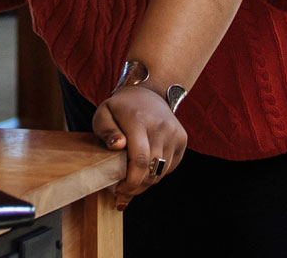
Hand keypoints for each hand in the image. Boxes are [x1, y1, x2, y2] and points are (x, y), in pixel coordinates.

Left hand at [93, 86, 187, 209]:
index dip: (131, 181)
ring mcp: (175, 134)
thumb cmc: (120, 108)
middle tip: (122, 192)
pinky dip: (157, 173)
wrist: (148, 93)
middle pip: (151, 170)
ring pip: (161, 172)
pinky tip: (145, 168)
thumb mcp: (103, 114)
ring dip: (147, 181)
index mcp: (138, 121)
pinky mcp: (182, 140)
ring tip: (132, 180)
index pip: (139, 159)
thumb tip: (117, 146)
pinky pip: (170, 167)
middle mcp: (161, 127)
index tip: (119, 190)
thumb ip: (106, 131)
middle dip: (137, 186)